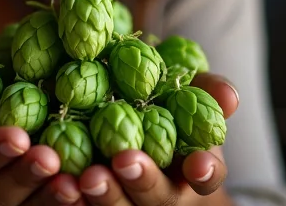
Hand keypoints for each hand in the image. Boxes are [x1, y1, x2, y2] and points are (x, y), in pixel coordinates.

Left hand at [75, 73, 239, 205]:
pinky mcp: (92, 200)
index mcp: (191, 166)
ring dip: (104, 195)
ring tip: (88, 176)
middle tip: (125, 160)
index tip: (199, 164)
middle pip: (156, 197)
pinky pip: (80, 205)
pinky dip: (68, 195)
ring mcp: (128, 201)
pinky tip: (57, 178)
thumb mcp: (188, 93)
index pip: (206, 174)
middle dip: (142, 180)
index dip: (205, 171)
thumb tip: (229, 96)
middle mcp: (163, 192)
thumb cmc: (164, 104)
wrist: (126, 118)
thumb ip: (207, 91)